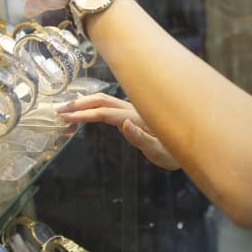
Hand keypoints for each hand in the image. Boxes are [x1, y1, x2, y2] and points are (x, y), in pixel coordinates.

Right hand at [57, 93, 180, 170]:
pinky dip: (93, 104)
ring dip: (85, 102)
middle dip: (79, 104)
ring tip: (67, 109)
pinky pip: (109, 105)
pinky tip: (86, 109)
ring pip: (105, 99)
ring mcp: (134, 109)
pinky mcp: (133, 113)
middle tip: (59, 110)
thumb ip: (142, 138)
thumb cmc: (175, 152)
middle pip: (102, 100)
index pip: (105, 113)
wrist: (192, 143)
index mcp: (137, 117)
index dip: (84, 114)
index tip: (66, 117)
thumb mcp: (161, 151)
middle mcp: (134, 109)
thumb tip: (124, 124)